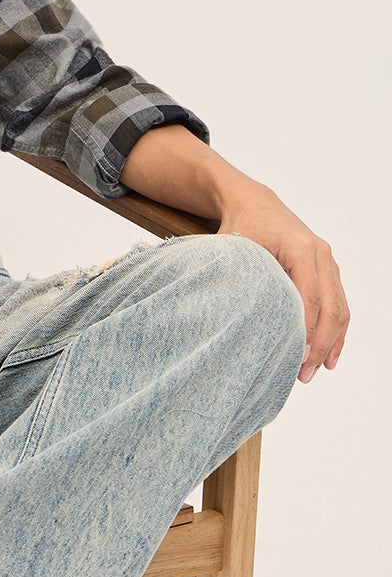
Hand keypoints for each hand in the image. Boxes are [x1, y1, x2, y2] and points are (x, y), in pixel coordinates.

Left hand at [216, 181, 348, 382]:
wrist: (253, 203)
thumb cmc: (240, 226)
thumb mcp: (235, 249)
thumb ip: (242, 279)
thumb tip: (237, 320)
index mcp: (301, 248)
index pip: (310, 297)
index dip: (307, 330)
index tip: (298, 356)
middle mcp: (321, 254)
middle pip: (331, 308)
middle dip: (320, 344)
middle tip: (304, 373)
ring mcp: (328, 262)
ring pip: (340, 309)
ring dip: (331, 342)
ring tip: (317, 370)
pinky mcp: (328, 270)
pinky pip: (339, 304)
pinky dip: (336, 330)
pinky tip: (329, 355)